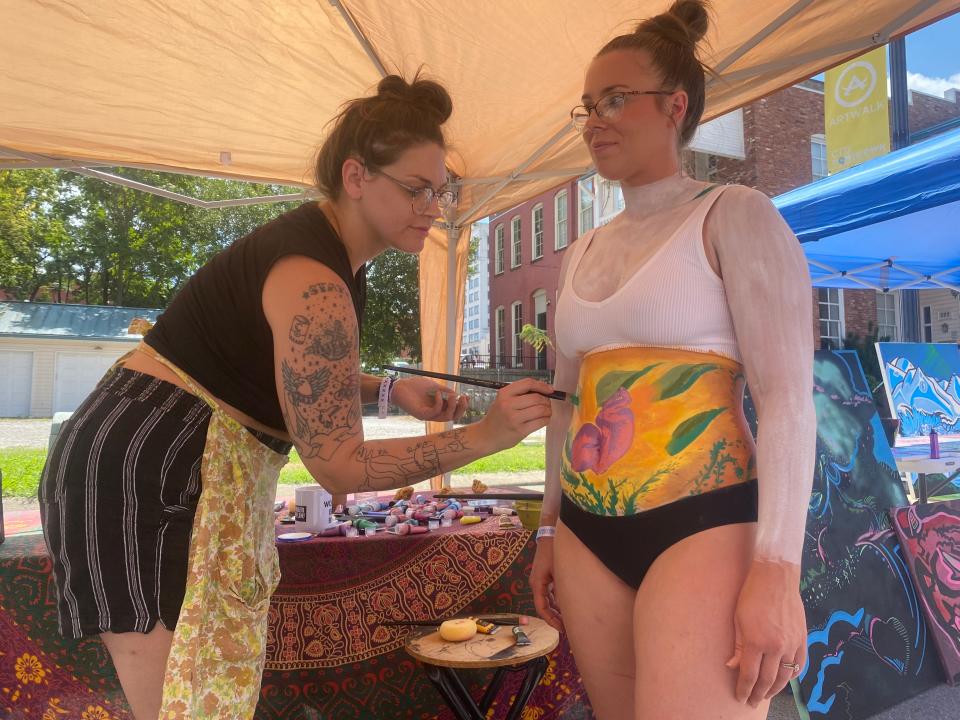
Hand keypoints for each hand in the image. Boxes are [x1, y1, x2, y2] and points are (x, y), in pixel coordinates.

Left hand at [390, 377, 467, 421]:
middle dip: (461, 409)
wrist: (398, 386)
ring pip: (446, 417)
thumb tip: (456, 394)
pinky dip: (439, 403)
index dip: (462, 406)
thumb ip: (444, 390)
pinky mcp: (421, 414)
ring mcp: (428, 415)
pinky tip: (437, 394)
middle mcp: (434, 413)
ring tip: (451, 395)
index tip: (467, 396)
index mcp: (438, 406)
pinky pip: (435, 412)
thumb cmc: (414, 385)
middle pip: (453, 417)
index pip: (454, 411)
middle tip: (462, 398)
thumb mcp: (433, 386)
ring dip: (452, 406)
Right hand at [479, 378, 552, 450]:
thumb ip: (519, 394)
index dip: (542, 385)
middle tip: (547, 404)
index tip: (550, 390)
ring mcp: (514, 418)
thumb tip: (544, 390)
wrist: (486, 436)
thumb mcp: (503, 400)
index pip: (528, 383)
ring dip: (548, 411)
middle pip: (537, 398)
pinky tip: (544, 420)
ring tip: (546, 413)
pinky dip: (546, 420)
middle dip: (546, 401)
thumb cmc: (498, 417)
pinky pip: (540, 422)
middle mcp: (508, 404)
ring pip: (541, 410)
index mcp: (504, 393)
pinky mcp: (520, 431)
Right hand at [530, 538, 563, 631]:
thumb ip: (561, 589)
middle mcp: (536, 584)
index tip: (561, 628)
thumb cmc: (553, 552)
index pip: (541, 608)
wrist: (550, 536)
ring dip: (556, 610)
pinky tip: (566, 606)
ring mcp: (540, 581)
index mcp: (537, 584)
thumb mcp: (559, 572)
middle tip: (566, 629)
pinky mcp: (545, 577)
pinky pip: (549, 593)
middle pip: (544, 606)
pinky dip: (556, 601)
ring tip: (568, 620)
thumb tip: (567, 606)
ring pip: (547, 601)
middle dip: (554, 618)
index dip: (551, 620)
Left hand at [727, 559, 806, 706]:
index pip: (749, 675)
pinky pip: (800, 664)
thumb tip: (732, 666)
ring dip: (775, 689)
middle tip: (752, 702)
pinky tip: (786, 680)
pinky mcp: (802, 638)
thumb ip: (737, 645)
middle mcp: (776, 646)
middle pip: (768, 680)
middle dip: (758, 694)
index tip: (740, 698)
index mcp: (756, 642)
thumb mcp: (737, 619)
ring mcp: (792, 644)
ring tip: (766, 694)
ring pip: (786, 676)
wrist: (776, 576)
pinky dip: (793, 675)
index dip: (744, 689)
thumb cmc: (751, 595)